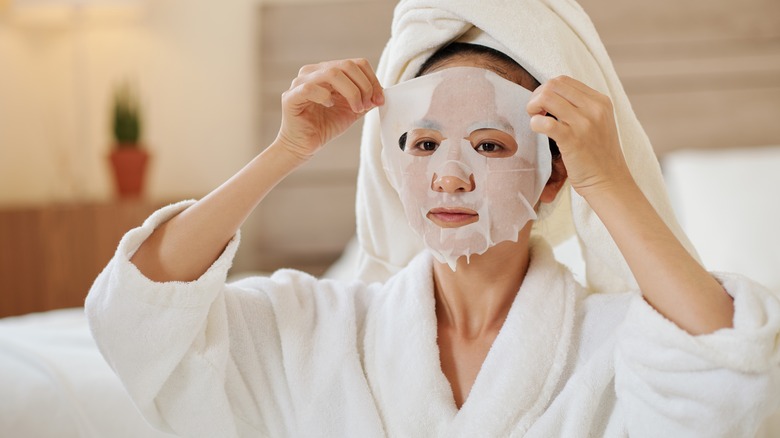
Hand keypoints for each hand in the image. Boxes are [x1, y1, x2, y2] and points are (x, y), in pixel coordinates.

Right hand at [275, 58, 383, 159]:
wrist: (305, 146)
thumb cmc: (324, 126)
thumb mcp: (352, 111)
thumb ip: (366, 100)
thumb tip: (382, 93)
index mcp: (328, 71)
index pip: (356, 63)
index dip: (372, 80)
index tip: (379, 99)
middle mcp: (314, 72)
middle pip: (347, 65)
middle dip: (364, 86)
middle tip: (367, 105)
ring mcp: (300, 82)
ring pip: (332, 73)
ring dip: (351, 92)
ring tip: (355, 109)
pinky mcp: (291, 96)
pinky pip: (311, 88)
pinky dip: (325, 96)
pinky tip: (329, 106)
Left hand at [526, 75, 632, 199]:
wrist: (610, 182)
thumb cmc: (599, 155)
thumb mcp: (598, 123)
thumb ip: (581, 108)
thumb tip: (551, 97)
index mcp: (601, 101)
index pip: (564, 81)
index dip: (547, 90)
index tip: (543, 106)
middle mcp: (594, 108)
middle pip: (554, 84)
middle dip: (537, 96)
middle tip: (535, 112)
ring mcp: (584, 123)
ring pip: (547, 97)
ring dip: (533, 107)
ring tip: (535, 120)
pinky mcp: (572, 140)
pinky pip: (545, 122)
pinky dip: (535, 123)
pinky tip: (537, 130)